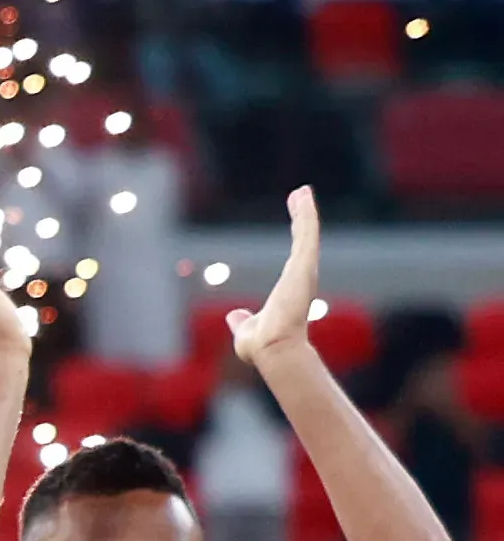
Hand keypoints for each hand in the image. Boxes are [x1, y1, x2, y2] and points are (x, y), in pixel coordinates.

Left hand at [237, 183, 330, 381]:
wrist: (272, 350)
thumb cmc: (262, 346)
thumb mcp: (246, 329)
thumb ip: (242, 321)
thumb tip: (234, 316)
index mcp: (289, 288)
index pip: (296, 255)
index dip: (297, 235)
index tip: (296, 217)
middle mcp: (300, 277)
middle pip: (304, 239)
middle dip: (303, 216)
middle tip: (301, 195)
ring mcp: (304, 271)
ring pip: (307, 234)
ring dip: (305, 211)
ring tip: (303, 190)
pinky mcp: (304, 267)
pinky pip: (307, 235)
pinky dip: (306, 215)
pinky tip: (304, 197)